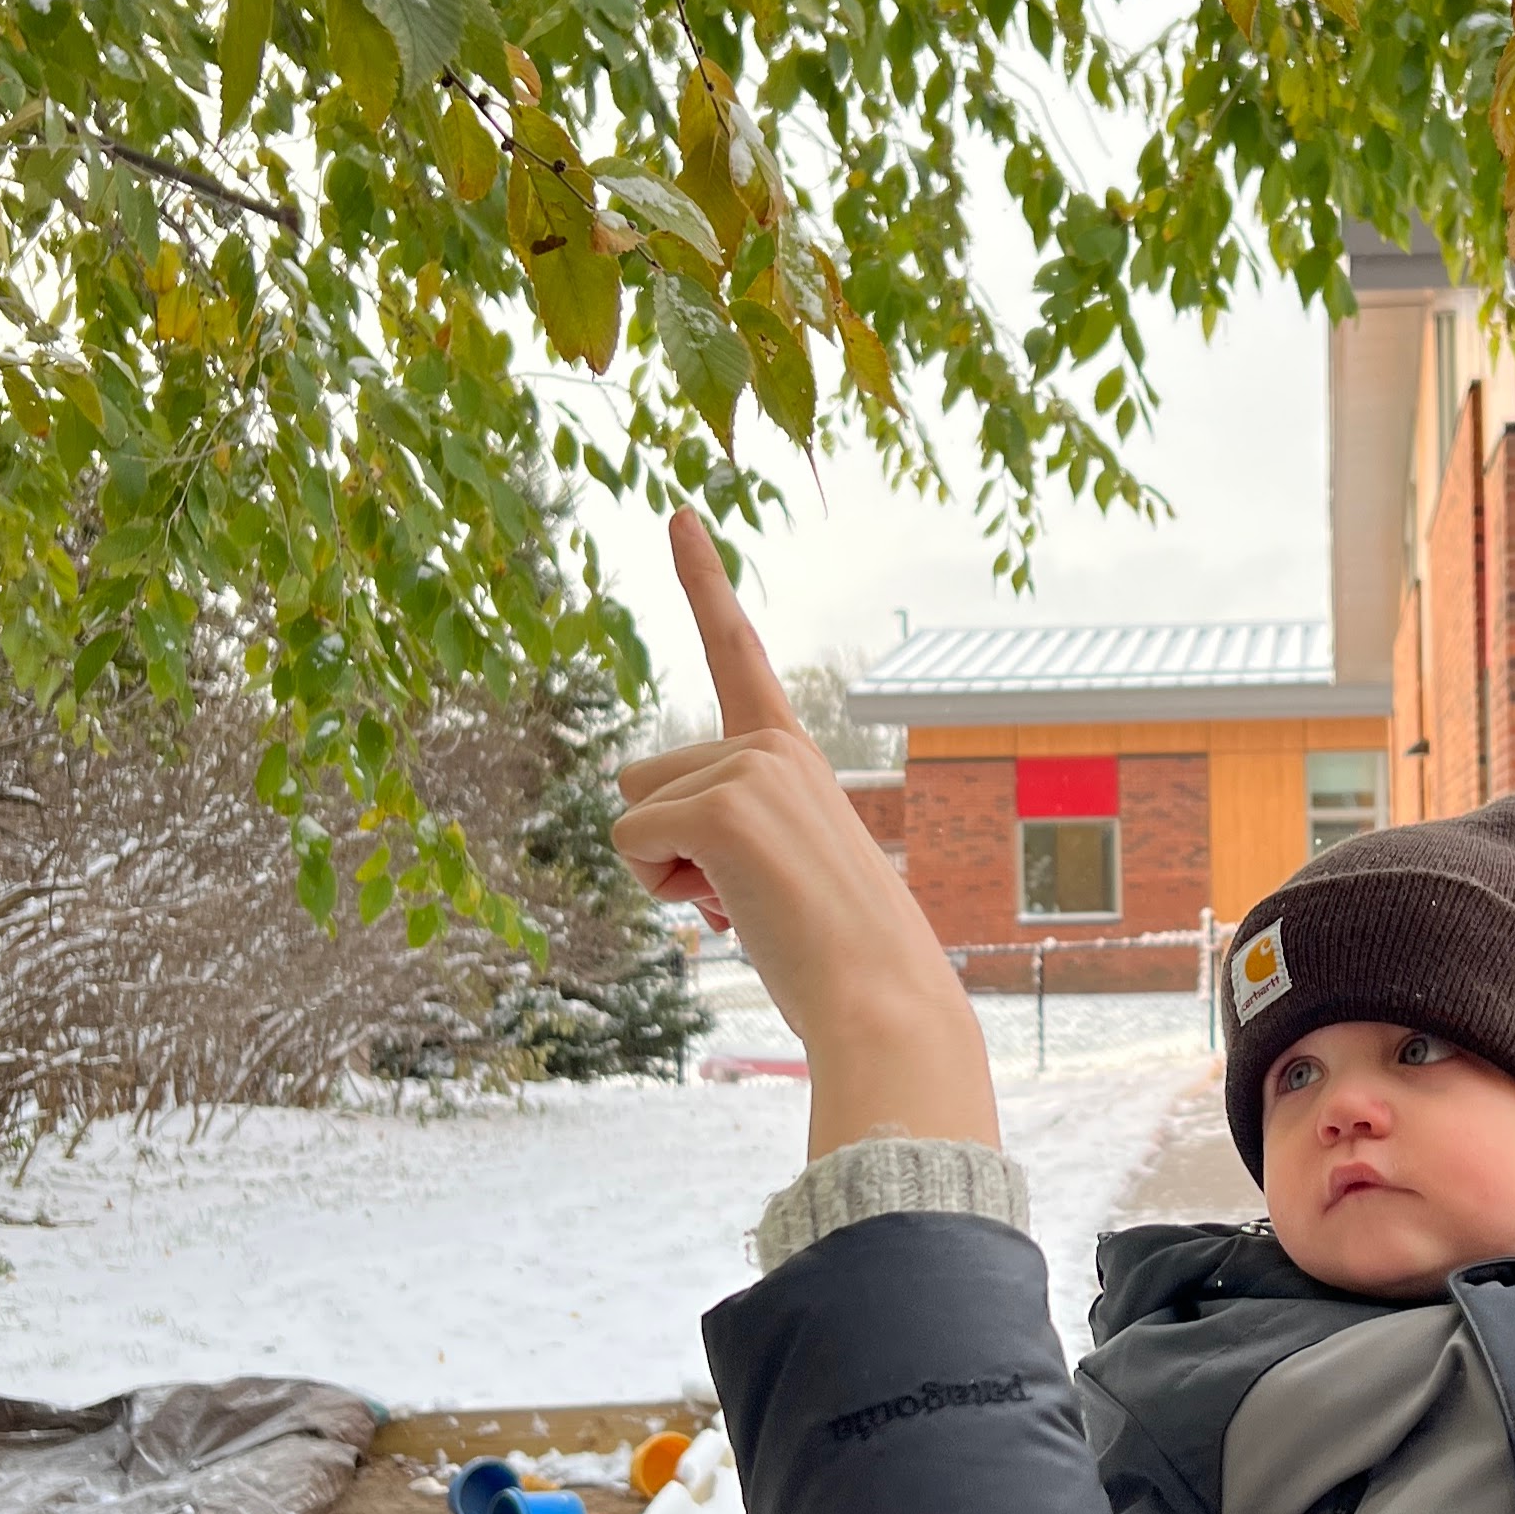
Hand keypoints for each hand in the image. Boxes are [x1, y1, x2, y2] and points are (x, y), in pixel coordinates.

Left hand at [614, 514, 997, 1158]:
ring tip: (747, 906)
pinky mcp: (724, 807)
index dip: (703, 580)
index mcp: (791, 755)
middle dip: (670, 849)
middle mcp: (771, 745)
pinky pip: (632, 845)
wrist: (881, 1003)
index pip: (737, 651)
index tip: (676, 510)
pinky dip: (663, 890)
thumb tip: (659, 834)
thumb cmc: (836, 959)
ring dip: (667, 873)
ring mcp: (750, 768)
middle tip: (748, 898)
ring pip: (633, 811)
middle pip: (643, 778)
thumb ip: (734, 833)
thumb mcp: (780, 874)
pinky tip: (733, 911)